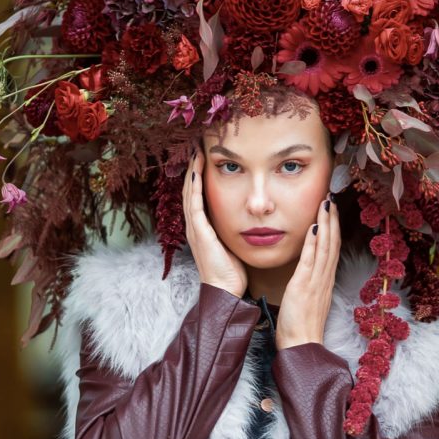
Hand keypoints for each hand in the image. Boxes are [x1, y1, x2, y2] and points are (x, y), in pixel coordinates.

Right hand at [183, 145, 247, 297]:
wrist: (225, 290)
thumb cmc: (231, 270)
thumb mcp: (232, 242)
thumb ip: (234, 227)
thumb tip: (249, 214)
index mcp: (201, 226)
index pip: (197, 194)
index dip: (198, 175)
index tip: (203, 156)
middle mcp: (194, 225)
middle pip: (190, 190)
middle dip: (193, 169)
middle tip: (195, 148)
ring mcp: (194, 228)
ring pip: (189, 193)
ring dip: (191, 172)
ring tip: (194, 154)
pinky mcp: (199, 232)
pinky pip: (194, 205)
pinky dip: (194, 187)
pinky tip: (196, 173)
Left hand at [276, 194, 340, 350]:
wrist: (302, 345)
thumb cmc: (302, 325)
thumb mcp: (309, 298)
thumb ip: (311, 281)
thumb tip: (309, 267)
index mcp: (325, 279)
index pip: (332, 247)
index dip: (333, 227)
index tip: (332, 209)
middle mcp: (324, 277)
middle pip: (332, 242)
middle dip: (332, 218)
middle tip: (331, 197)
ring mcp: (316, 280)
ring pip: (325, 246)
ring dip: (325, 223)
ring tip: (325, 203)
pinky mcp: (304, 286)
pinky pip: (310, 260)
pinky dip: (313, 242)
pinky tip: (313, 226)